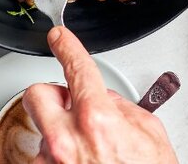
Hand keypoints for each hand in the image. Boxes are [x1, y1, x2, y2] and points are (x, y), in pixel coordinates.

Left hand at [22, 27, 177, 163]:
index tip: (58, 37)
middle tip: (68, 105)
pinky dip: (58, 160)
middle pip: (36, 94)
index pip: (75, 67)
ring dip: (58, 136)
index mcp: (96, 120)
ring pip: (40, 132)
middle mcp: (66, 141)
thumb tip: (106, 98)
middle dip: (51, 95)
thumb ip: (122, 108)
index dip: (66, 46)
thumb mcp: (151, 136)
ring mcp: (51, 163)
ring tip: (86, 155)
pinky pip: (42, 159)